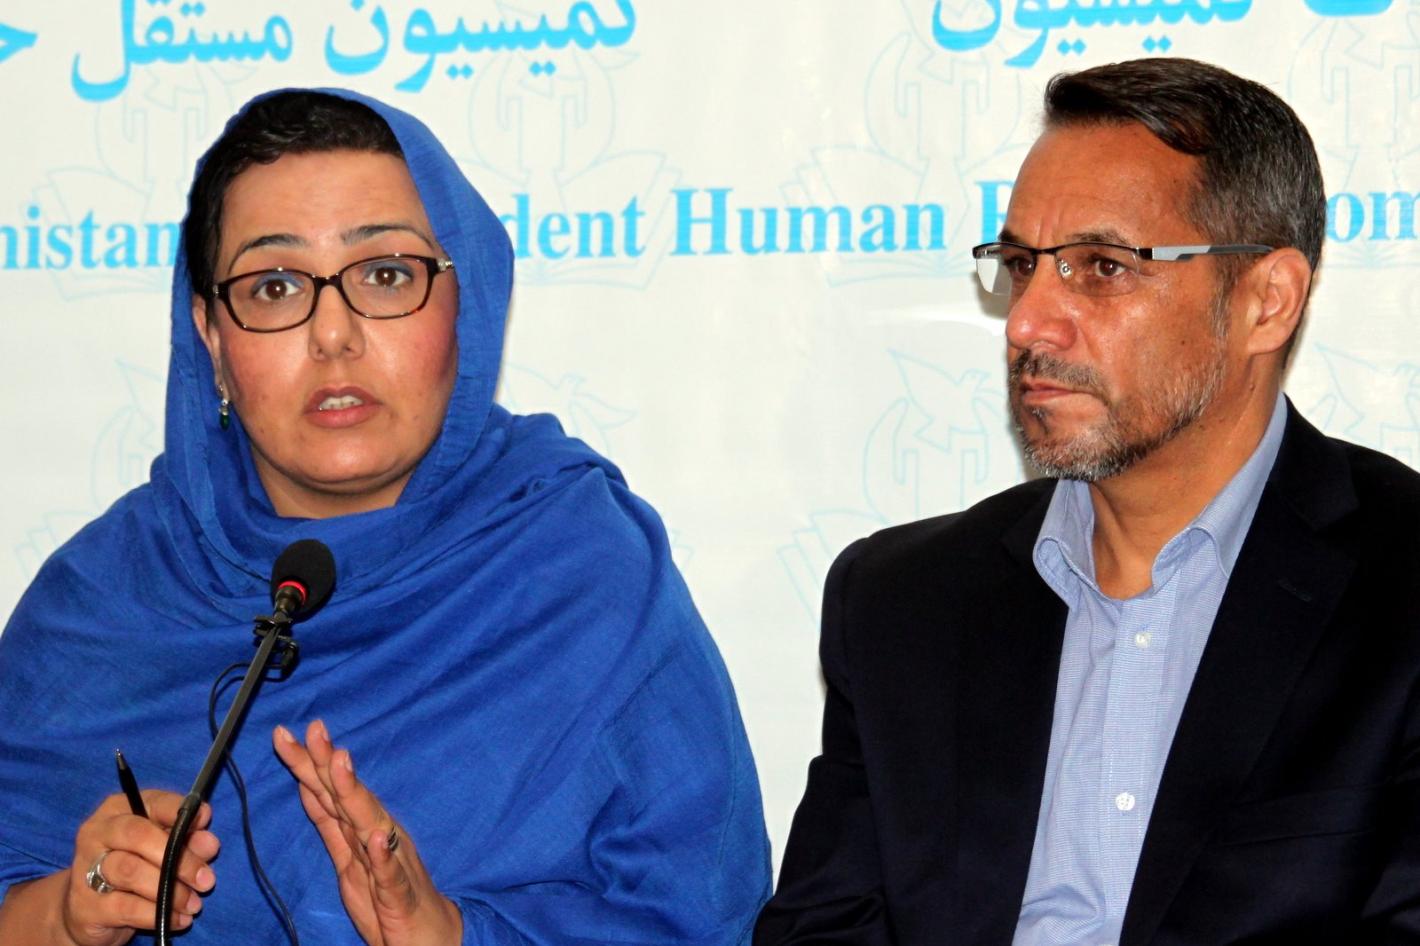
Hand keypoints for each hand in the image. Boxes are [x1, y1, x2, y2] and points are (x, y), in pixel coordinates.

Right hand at [43, 790, 216, 945]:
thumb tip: (209, 842)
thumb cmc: (135, 867)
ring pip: (131, 872)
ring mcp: (85, 869)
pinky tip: (179, 919)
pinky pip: (127, 907)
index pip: (153, 803)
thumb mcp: (162, 847)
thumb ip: (186, 840)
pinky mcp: (85, 906)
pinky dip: (158, 914)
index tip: (206, 824)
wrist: (90, 911)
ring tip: (193, 903)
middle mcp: (96, 833)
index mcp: (118, 809)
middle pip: (138, 835)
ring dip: (170, 890)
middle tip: (206, 880)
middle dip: (179, 858)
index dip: (181, 813)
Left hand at [273, 721, 460, 945]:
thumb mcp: (349, 861)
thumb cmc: (390, 900)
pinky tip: (376, 838)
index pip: (330, 793)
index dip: (309, 764)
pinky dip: (384, 856)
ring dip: (356, 794)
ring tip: (341, 762)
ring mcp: (391, 866)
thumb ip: (331, 825)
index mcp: (360, 833)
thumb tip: (309, 787)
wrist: (431, 940)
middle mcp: (377, 840)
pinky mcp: (400, 898)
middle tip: (313, 728)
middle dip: (330, 763)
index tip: (286, 734)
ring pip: (370, 825)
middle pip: (348, 798)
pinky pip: (391, 876)